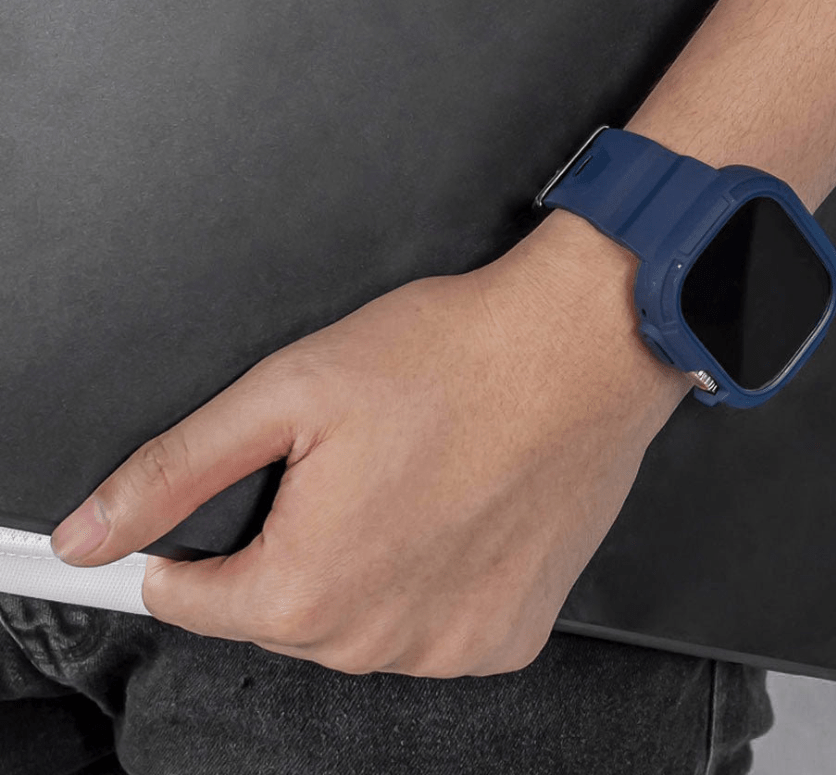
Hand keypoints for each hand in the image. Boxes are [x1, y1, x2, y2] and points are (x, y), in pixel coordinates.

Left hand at [50, 214, 688, 676]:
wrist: (579, 350)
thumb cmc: (453, 359)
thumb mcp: (288, 390)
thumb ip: (176, 470)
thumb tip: (95, 530)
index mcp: (308, 586)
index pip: (190, 601)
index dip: (182, 550)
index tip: (195, 528)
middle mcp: (378, 638)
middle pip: (279, 611)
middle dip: (287, 545)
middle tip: (340, 464)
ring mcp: (451, 646)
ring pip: (356, 623)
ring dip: (361, 566)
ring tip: (406, 481)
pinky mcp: (508, 635)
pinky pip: (430, 627)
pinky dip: (428, 582)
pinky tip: (454, 515)